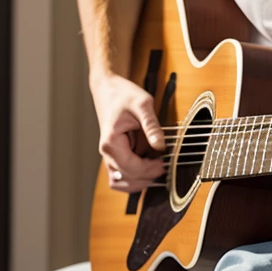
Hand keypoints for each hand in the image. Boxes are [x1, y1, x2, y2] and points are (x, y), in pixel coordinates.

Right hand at [91, 74, 165, 192]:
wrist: (108, 88)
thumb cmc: (122, 94)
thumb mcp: (142, 105)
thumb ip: (152, 126)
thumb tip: (160, 146)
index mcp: (111, 142)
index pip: (131, 167)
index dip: (150, 169)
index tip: (164, 163)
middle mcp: (106, 152)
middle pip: (127, 178)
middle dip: (147, 176)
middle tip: (164, 166)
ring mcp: (109, 155)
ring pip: (121, 182)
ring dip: (139, 181)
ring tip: (156, 169)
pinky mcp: (114, 155)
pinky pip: (121, 175)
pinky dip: (134, 177)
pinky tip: (148, 168)